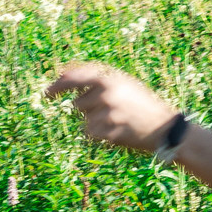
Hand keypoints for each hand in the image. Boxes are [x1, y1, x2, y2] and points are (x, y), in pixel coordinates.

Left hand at [44, 62, 179, 153]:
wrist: (164, 128)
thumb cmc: (143, 105)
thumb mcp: (125, 85)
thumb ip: (99, 81)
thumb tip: (65, 75)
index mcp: (110, 78)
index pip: (74, 77)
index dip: (58, 84)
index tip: (47, 93)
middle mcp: (106, 93)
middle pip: (77, 103)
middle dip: (85, 109)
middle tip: (103, 113)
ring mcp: (106, 113)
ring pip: (83, 120)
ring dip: (93, 123)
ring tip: (116, 123)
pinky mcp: (107, 131)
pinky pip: (89, 134)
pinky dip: (98, 135)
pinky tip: (115, 133)